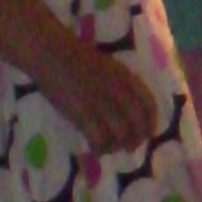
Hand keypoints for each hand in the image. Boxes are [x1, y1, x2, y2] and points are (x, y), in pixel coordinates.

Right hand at [38, 33, 160, 154]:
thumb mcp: (109, 67)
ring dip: (116, 147)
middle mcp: (119, 91)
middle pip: (137, 125)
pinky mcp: (82, 113)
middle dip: (135, 140)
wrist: (51, 52)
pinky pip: (99, 139)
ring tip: (108, 148)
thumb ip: (121, 85)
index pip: (149, 105)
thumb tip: (128, 110)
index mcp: (126, 77)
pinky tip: (94, 148)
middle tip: (128, 147)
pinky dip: (99, 148)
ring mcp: (101, 103)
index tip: (147, 133)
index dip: (150, 123)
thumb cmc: (77, 57)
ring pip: (120, 136)